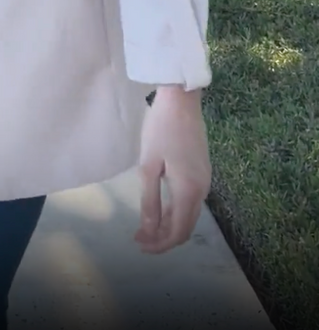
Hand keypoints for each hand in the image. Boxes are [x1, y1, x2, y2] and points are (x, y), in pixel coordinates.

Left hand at [135, 85, 210, 253]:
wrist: (182, 99)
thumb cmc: (161, 128)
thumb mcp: (149, 165)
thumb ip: (150, 200)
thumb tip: (149, 230)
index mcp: (188, 191)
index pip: (177, 231)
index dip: (159, 244)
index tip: (139, 244)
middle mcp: (202, 190)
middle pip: (186, 227)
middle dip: (163, 237)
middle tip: (140, 237)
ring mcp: (205, 180)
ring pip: (189, 214)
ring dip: (169, 223)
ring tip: (146, 225)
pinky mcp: (202, 170)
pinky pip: (191, 200)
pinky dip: (176, 210)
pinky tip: (160, 206)